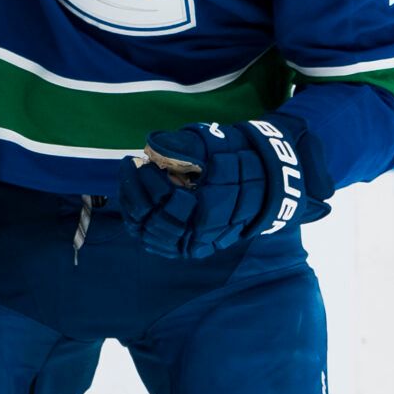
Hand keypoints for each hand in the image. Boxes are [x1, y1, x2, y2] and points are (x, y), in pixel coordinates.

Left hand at [116, 116, 330, 258]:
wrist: (265, 188)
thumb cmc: (240, 161)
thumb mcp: (216, 146)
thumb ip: (183, 146)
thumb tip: (151, 145)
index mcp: (209, 210)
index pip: (165, 201)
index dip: (148, 179)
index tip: (140, 159)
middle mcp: (201, 235)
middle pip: (154, 221)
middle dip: (134, 191)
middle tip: (128, 166)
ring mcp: (195, 245)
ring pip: (151, 236)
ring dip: (133, 209)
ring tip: (128, 183)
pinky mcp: (191, 248)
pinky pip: (158, 245)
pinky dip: (142, 227)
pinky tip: (134, 205)